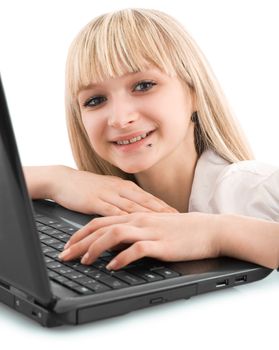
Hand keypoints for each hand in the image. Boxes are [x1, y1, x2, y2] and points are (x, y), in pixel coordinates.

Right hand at [50, 166, 177, 215]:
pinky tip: (134, 227)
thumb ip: (122, 200)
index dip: (164, 206)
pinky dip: (125, 220)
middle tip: (180, 220)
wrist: (63, 179)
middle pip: (145, 202)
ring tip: (164, 224)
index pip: (148, 198)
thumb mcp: (108, 191)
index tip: (179, 214)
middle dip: (163, 211)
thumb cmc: (86, 187)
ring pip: (133, 207)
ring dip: (150, 216)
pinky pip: (112, 212)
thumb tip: (136, 210)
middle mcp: (120, 189)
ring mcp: (108, 194)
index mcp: (124, 186)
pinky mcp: (95, 202)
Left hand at [59, 212, 219, 269]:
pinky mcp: (160, 244)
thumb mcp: (153, 227)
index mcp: (135, 215)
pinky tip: (112, 267)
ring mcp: (149, 230)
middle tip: (65, 255)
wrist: (209, 229)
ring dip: (95, 248)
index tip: (68, 245)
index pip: (100, 221)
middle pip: (100, 227)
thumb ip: (133, 232)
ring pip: (113, 235)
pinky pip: (136, 249)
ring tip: (85, 261)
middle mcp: (138, 220)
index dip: (81, 232)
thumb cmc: (183, 229)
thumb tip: (113, 244)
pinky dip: (121, 258)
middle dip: (79, 241)